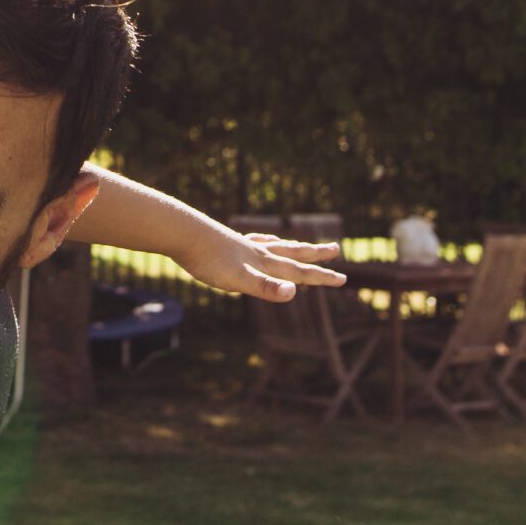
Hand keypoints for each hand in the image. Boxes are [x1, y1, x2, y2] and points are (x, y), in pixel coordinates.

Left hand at [188, 231, 345, 301]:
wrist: (182, 232)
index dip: (321, 277)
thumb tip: (295, 292)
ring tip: (301, 246)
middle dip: (315, 255)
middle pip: (292, 253)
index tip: (343, 279)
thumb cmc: (209, 259)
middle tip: (335, 249)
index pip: (299, 272)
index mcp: (263, 263)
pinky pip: (252, 242)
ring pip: (274, 246)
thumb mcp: (239, 279)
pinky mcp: (226, 242)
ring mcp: (242, 245)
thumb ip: (266, 287)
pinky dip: (263, 242)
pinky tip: (259, 242)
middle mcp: (257, 252)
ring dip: (291, 247)